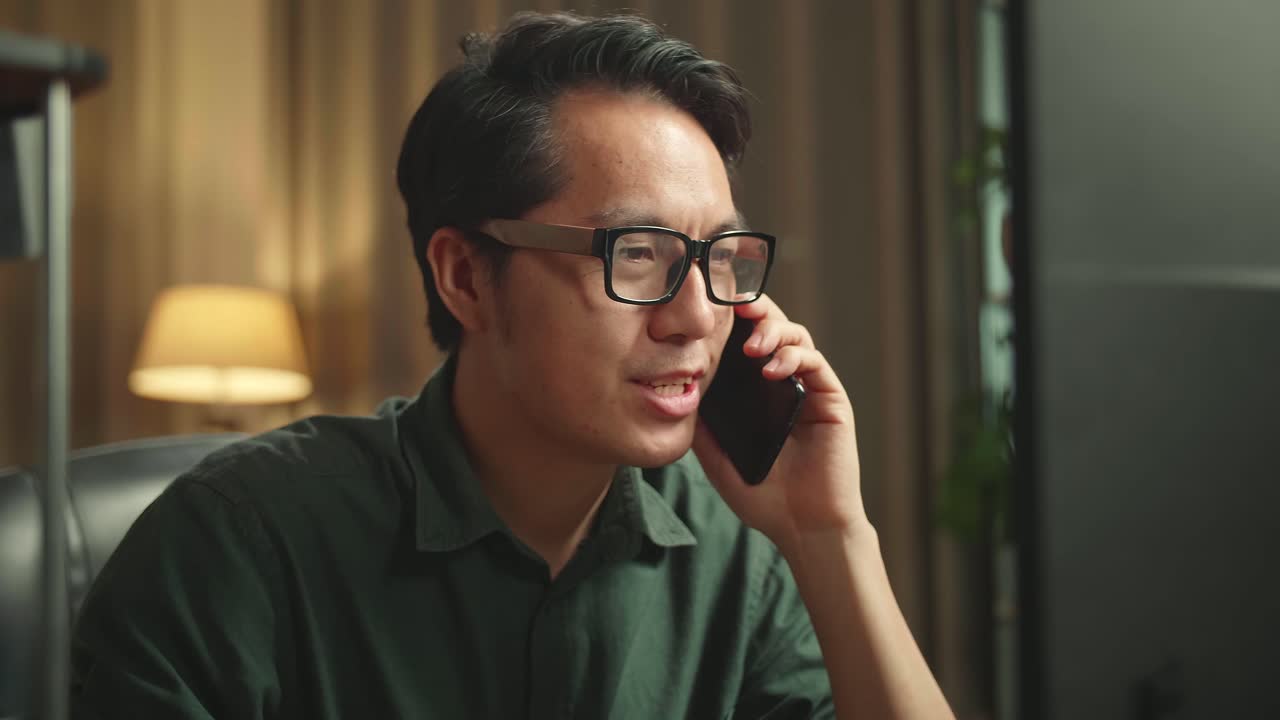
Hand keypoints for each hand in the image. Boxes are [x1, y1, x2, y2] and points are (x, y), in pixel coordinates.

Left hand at [692, 295, 869, 553]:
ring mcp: (808, 387)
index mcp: (755, 390)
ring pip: (795, 335)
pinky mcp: (830, 398)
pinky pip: (814, 362)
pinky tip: (770, 369)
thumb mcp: (717, 455)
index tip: (705, 306)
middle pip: (771, 326)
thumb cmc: (762, 494)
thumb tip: (672, 389)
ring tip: (750, 346)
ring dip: (772, 331)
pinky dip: (791, 357)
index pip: (743, 340)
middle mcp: (782, 381)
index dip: (728, 319)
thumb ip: (700, 422)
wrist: (802, 526)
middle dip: (753, 309)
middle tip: (733, 304)